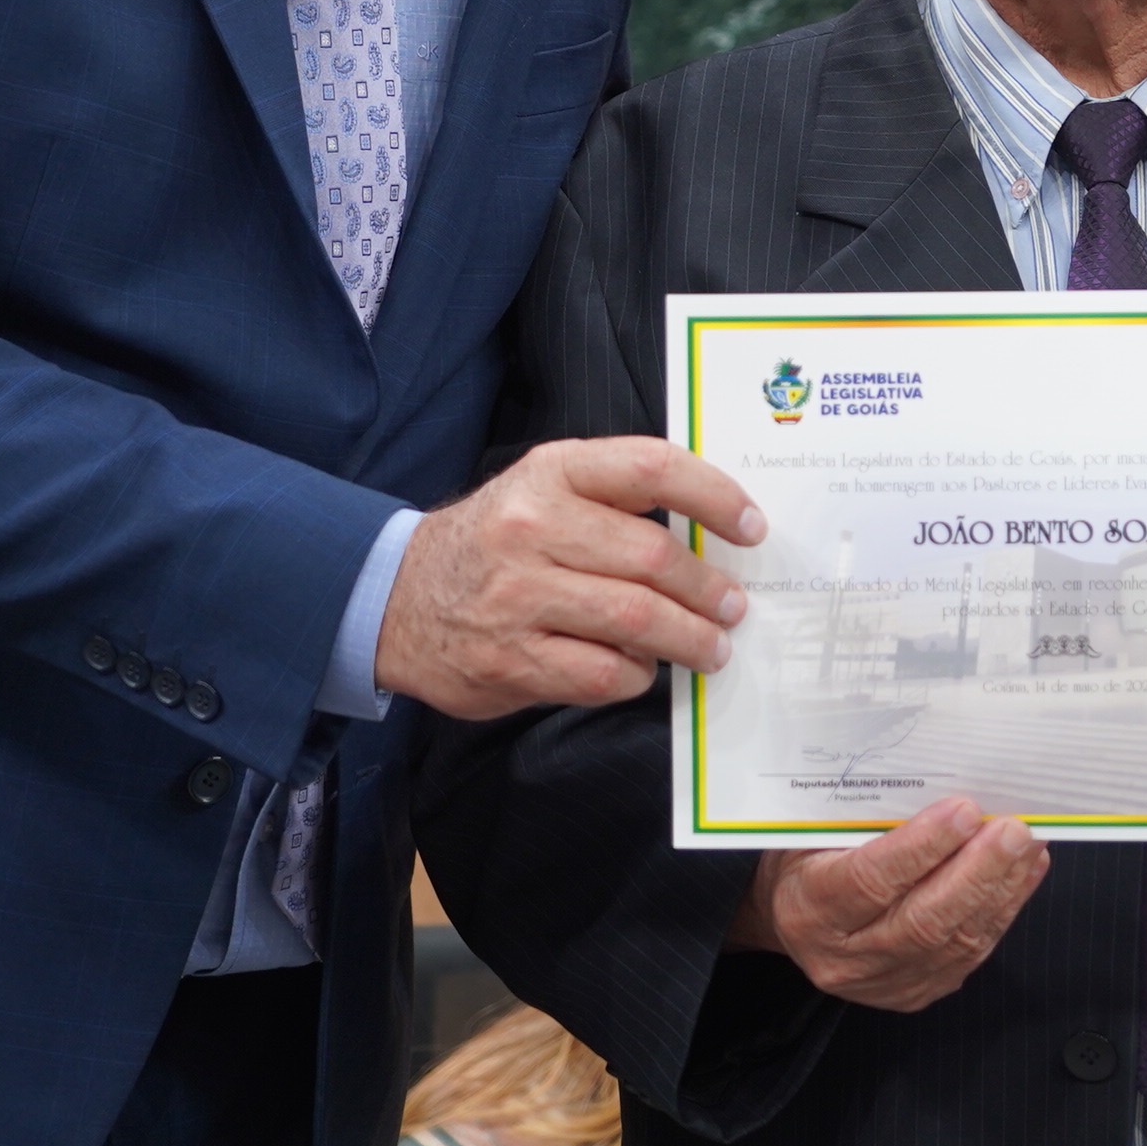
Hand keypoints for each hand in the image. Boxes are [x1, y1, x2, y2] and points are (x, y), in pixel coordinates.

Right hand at [376, 436, 767, 718]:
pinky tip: (642, 671)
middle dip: (709, 590)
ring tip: (712, 647)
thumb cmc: (495, 540)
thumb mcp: (544, 489)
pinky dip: (637, 676)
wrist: (395, 596)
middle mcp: (533, 528)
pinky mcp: (510, 660)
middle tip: (735, 606)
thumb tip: (712, 529)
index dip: (714, 496)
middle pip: (653, 558)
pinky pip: (602, 674)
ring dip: (688, 639)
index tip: (751, 527)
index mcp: (552, 472)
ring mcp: (518, 597)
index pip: (651, 469)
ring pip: (635, 621)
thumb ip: (615, 498)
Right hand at [729, 798, 1049, 1010]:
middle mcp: (844, 958)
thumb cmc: (810, 856)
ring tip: (1028, 845)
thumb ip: (870, 818)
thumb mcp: (818, 828)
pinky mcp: (917, 992)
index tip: (963, 811)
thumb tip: (946, 789)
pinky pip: (971, 953)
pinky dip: (1004, 908)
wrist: (792, 916)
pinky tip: (1025, 872)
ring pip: (954, 941)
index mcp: (808, 909)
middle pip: (921, 920)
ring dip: (1000, 889)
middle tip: (1013, 830)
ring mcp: (883, 983)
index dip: (921, 847)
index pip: (870, 881)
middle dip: (976, 872)